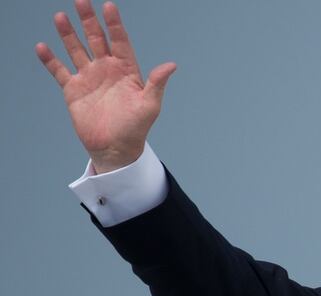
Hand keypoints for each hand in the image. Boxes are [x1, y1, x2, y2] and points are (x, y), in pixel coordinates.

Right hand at [36, 0, 175, 172]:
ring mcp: (89, 78)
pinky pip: (59, 71)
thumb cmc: (136, 128)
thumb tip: (172, 65)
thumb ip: (157, 83)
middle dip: (89, 20)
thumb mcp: (150, 105)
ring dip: (68, 34)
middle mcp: (107, 69)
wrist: (116, 149)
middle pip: (96, 39)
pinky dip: (50, 60)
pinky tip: (42, 47)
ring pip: (76, 50)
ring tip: (60, 16)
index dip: (114, 24)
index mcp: (126, 70)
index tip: (109, 6)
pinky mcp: (74, 90)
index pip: (119, 41)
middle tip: (81, 1)